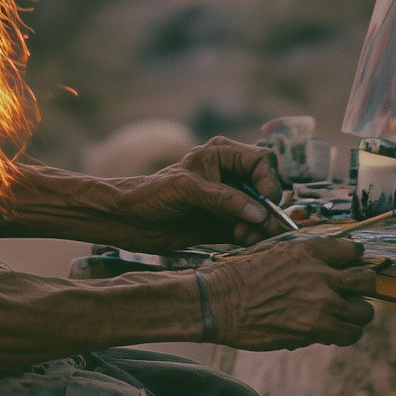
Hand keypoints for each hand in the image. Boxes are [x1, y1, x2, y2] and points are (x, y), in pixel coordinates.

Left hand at [110, 136, 285, 249]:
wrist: (127, 220)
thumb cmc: (151, 193)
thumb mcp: (187, 190)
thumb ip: (223, 199)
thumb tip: (260, 213)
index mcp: (221, 155)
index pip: (260, 162)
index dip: (268, 181)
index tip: (267, 202)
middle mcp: (229, 176)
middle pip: (265, 189)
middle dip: (267, 208)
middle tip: (264, 226)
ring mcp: (227, 202)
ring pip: (259, 212)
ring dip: (260, 226)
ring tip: (248, 235)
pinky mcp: (223, 225)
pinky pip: (248, 230)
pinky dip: (252, 237)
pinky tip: (245, 240)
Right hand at [202, 239, 376, 349]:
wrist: (219, 302)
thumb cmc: (240, 275)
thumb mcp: (273, 250)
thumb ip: (304, 258)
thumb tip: (327, 269)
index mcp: (309, 249)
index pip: (353, 250)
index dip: (355, 260)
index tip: (351, 266)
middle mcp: (320, 272)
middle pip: (366, 279)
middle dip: (364, 287)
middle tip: (354, 293)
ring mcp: (321, 302)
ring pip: (364, 311)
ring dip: (356, 314)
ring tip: (345, 316)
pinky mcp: (316, 329)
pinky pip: (349, 334)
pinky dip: (345, 334)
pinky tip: (334, 331)